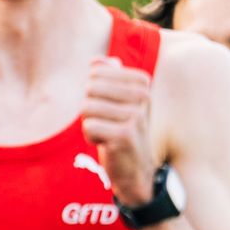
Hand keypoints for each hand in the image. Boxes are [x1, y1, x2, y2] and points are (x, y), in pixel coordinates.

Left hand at [80, 57, 159, 205]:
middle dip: (89, 109)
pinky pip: (88, 126)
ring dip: (90, 124)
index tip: (110, 109)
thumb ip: (109, 77)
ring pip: (86, 107)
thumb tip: (96, 61)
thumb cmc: (123, 130)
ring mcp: (136, 116)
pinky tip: (107, 144)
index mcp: (142, 82)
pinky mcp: (125, 135)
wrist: (136, 168)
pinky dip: (91, 137)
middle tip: (106, 123)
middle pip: (90, 88)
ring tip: (108, 133)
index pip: (96, 72)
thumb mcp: (119, 101)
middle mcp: (143, 96)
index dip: (94, 93)